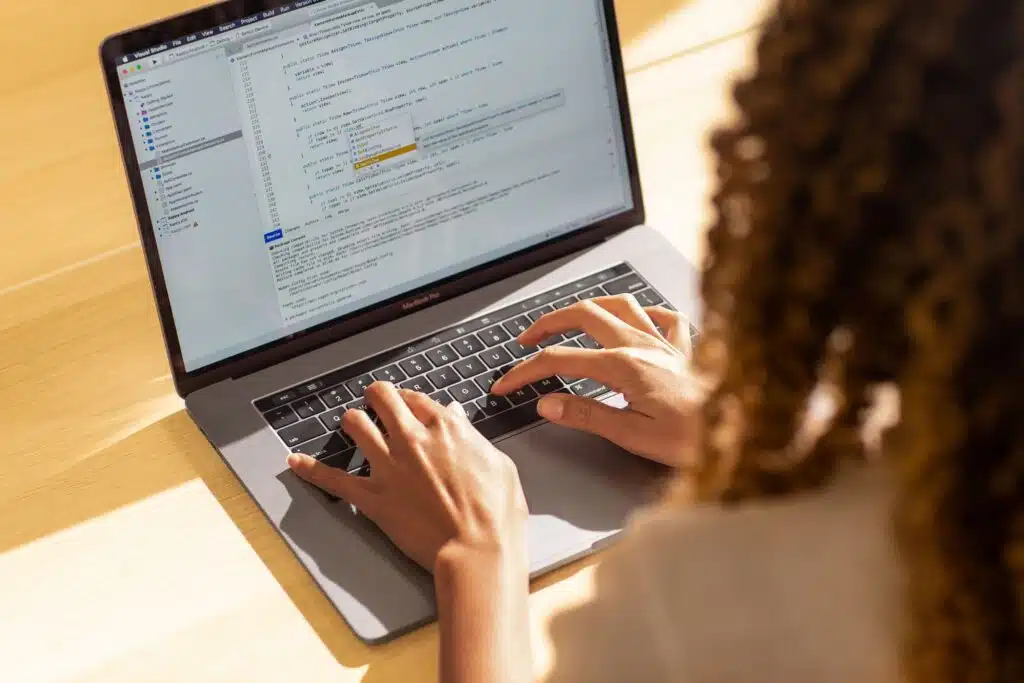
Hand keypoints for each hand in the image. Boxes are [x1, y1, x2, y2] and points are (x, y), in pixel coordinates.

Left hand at [286, 382, 529, 573]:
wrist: (477, 550)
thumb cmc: (496, 512)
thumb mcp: (497, 462)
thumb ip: (471, 435)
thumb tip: (456, 415)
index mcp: (445, 427)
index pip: (415, 398)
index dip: (408, 399)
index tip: (406, 405)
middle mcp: (412, 438)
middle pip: (381, 398)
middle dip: (376, 397)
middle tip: (375, 403)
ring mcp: (388, 466)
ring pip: (354, 425)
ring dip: (352, 422)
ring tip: (352, 425)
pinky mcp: (371, 497)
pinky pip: (333, 479)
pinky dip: (310, 469)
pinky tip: (294, 461)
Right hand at [492, 295, 700, 466]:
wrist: (744, 434)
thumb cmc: (695, 440)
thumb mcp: (633, 436)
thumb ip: (587, 415)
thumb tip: (548, 402)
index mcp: (624, 367)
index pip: (560, 361)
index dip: (526, 370)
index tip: (506, 383)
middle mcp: (643, 345)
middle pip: (584, 314)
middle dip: (549, 322)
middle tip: (526, 340)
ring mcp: (665, 342)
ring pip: (620, 303)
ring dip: (589, 306)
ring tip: (570, 318)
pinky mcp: (684, 349)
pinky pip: (662, 315)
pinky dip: (642, 311)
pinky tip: (635, 319)